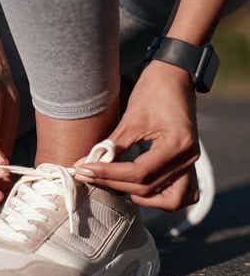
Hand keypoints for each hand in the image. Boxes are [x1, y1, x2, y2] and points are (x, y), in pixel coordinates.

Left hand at [74, 60, 200, 209]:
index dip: (108, 174)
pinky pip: (181, 193)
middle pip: (148, 187)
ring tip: (114, 184)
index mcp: (177, 144)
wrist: (175, 76)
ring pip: (170, 199)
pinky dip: (160, 197)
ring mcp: (191, 163)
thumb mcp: (131, 118)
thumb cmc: (154, 91)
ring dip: (142, 198)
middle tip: (86, 175)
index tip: (83, 169)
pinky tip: (137, 189)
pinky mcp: (186, 163)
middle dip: (114, 184)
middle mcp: (188, 158)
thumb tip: (86, 164)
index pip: (139, 172)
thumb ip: (112, 145)